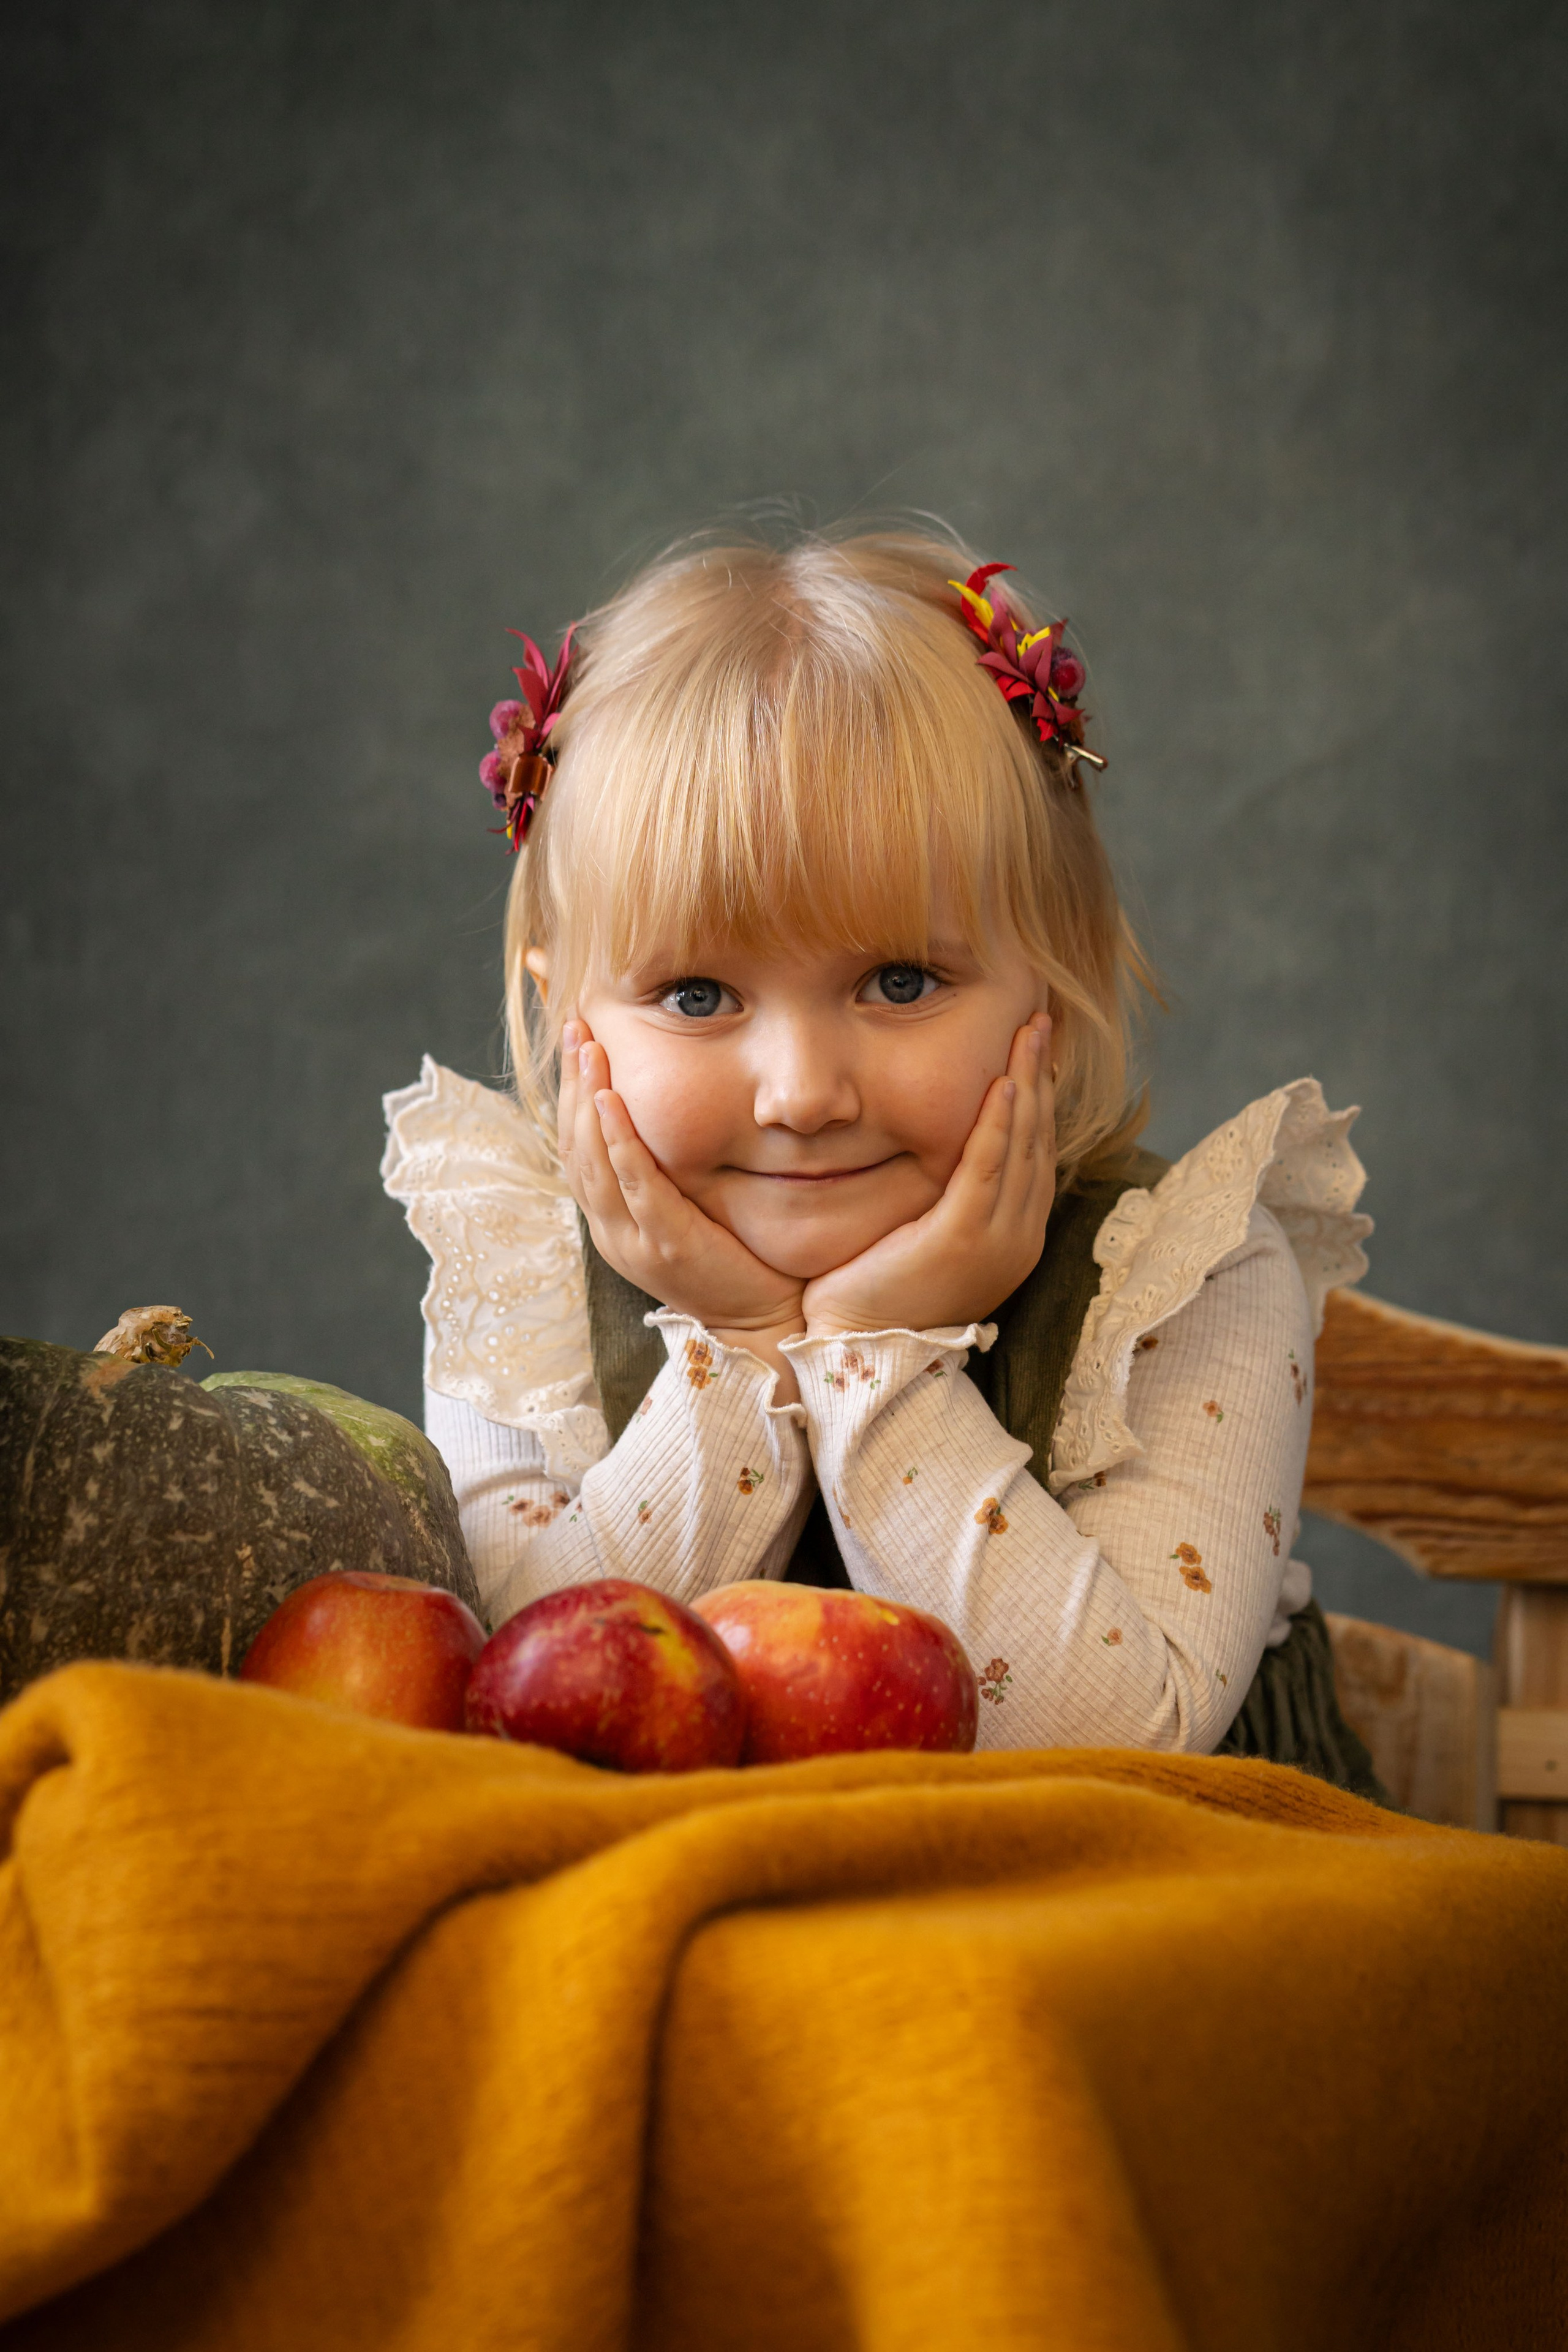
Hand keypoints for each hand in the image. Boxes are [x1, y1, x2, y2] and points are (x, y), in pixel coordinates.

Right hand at [558, 1022, 806, 1370]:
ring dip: (586, 1098)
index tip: (576, 1042)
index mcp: (613, 1222)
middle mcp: (612, 1230)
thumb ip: (668, 1174)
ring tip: (587, 1048)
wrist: (764, 1326)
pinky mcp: (665, 1245)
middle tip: (574, 1028)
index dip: (571, 1094)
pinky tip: (610, 1102)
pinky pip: (632, 1185)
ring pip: (593, 1161)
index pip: (577, 1149)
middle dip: (571, 1082)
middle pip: (575, 1147)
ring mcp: (633, 1240)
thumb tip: (664, 1120)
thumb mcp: (689, 1212)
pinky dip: (618, 1141)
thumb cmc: (736, 1263)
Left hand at [801, 1015, 1055, 1339]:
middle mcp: (1018, 1237)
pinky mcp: (963, 1239)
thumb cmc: (877, 1294)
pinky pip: (989, 1169)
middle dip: (1043, 1076)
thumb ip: (947, 1196)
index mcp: (1013, 1237)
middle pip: (1040, 1140)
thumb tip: (942, 1150)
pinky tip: (1005, 1084)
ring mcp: (998, 1240)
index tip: (1038, 1050)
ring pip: (1024, 1146)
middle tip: (1042, 1022)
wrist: (858, 1351)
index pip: (1036, 1151)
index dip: (1040, 1096)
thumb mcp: (925, 1236)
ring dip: (1029, 1083)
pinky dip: (1001, 1124)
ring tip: (1030, 1032)